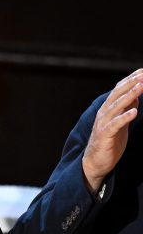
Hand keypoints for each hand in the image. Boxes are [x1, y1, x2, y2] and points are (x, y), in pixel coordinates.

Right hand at [82, 68, 141, 192]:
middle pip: (117, 94)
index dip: (130, 79)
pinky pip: (115, 124)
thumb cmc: (109, 142)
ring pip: (116, 106)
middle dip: (131, 83)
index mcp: (107, 109)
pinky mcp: (105, 135)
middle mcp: (103, 113)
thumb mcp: (121, 123)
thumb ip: (126, 109)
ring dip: (129, 96)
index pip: (118, 90)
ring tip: (141, 87)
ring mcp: (103, 124)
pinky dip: (124, 117)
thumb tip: (136, 95)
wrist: (95, 162)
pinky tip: (134, 111)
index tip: (142, 70)